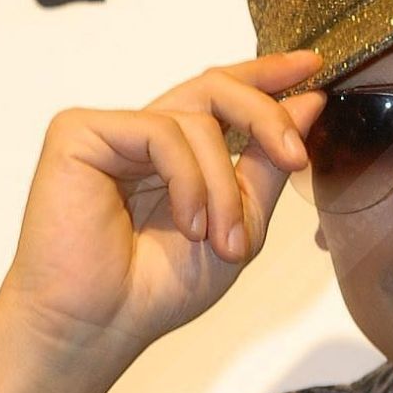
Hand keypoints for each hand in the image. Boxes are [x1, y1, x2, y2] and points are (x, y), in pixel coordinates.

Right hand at [0, 49, 325, 372]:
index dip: (265, 75)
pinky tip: (188, 225)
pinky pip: (161, 132)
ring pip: (196, 119)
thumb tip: (309, 100)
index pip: (220, 96)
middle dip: (266, 117)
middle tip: (296, 156)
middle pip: (215, 88)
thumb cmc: (157, 289)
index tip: (314, 67)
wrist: (100, 325)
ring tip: (223, 242)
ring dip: (225, 187)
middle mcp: (140, 136)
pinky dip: (189, 181)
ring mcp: (109, 131)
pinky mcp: (79, 133)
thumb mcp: (240, 224)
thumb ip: (268, 163)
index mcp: (174, 154)